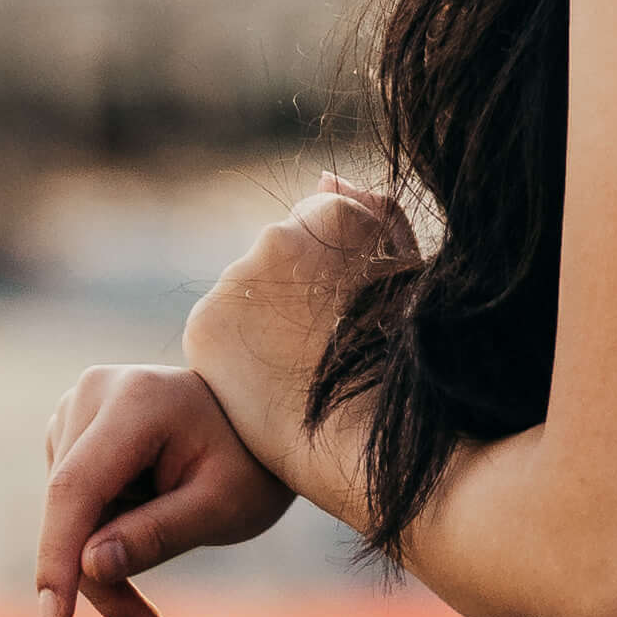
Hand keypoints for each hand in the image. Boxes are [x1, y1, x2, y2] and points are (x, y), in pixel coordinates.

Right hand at [35, 360, 294, 616]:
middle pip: (69, 509)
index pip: (76, 487)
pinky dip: (97, 548)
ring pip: (65, 517)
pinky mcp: (72, 433)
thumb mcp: (223, 507)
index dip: (58, 556)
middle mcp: (94, 392)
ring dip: (99, 569)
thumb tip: (89, 566)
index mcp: (136, 399)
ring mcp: (78, 409)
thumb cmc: (252, 465)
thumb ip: (158, 535)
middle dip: (96, 579)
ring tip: (151, 607)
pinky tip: (141, 553)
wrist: (257, 428)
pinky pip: (70, 510)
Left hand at [177, 177, 400, 415]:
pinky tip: (270, 388)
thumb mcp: (411, 274)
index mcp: (337, 216)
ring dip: (262, 324)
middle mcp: (278, 235)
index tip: (349, 320)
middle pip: (278, 257)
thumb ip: (373, 214)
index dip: (335, 278)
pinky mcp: (205, 324)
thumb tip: (324, 177)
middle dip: (293, 295)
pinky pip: (217, 331)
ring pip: (245, 295)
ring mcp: (237, 279)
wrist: (365, 439)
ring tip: (299, 375)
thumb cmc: (404, 363)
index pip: (319, 225)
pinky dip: (235, 356)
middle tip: (324, 352)